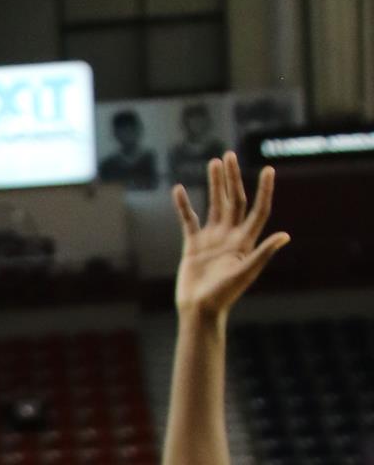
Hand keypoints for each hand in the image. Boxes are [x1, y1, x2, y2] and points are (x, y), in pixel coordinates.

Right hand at [173, 152, 288, 318]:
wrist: (199, 310)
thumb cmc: (224, 295)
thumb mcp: (245, 273)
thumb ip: (263, 252)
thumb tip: (285, 235)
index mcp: (245, 241)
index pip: (257, 210)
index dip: (264, 190)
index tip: (268, 169)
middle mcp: (230, 236)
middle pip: (234, 201)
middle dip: (232, 178)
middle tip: (230, 155)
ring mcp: (211, 239)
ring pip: (214, 205)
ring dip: (214, 184)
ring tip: (214, 163)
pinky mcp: (193, 246)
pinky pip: (188, 220)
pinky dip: (183, 206)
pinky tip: (178, 189)